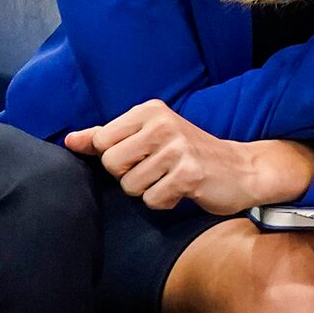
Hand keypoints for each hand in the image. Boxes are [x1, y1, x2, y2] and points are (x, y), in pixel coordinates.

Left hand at [64, 100, 313, 214]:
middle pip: (111, 164)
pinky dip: (165, 201)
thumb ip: (108, 138)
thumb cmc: (191, 155)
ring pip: (130, 186)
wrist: (244, 169)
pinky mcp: (189, 174)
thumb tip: (70, 140)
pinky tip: (183, 191)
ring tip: (171, 180)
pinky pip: (153, 199)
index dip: (116, 158)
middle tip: (158, 170)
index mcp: (150, 111)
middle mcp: (163, 124)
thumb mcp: (150, 137)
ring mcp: (178, 148)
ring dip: (149, 191)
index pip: (101, 141)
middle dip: (129, 176)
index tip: (142, 156)